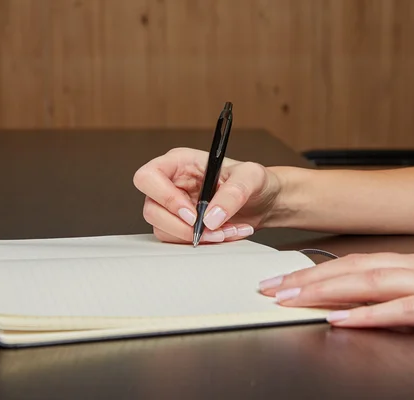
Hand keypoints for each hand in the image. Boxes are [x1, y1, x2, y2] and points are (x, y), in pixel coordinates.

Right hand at [133, 147, 280, 243]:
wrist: (265, 202)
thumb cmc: (255, 181)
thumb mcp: (251, 178)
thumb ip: (233, 193)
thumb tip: (210, 218)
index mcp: (179, 163)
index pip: (148, 177)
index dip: (164, 197)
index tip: (192, 213)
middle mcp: (171, 183)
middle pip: (151, 209)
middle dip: (182, 226)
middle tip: (211, 230)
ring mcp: (173, 206)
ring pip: (162, 229)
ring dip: (194, 237)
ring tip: (226, 232)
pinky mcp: (181, 225)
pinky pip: (178, 240)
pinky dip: (201, 243)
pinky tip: (224, 235)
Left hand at [259, 251, 413, 330]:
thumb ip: (405, 287)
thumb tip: (369, 298)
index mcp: (412, 263)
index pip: (352, 262)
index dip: (314, 269)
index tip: (283, 277)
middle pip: (349, 270)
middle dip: (305, 279)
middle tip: (269, 288)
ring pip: (367, 284)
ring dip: (324, 291)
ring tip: (290, 298)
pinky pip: (402, 311)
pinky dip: (368, 314)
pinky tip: (342, 319)